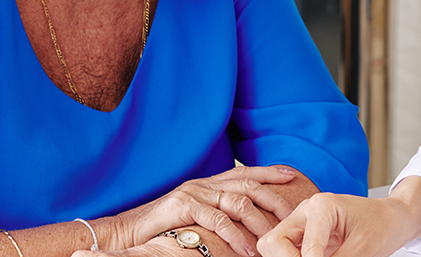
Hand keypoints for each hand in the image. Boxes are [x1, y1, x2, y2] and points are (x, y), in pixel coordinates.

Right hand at [101, 165, 297, 256]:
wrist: (126, 231)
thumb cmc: (163, 226)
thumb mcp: (194, 214)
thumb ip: (217, 211)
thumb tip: (244, 222)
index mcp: (209, 183)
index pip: (245, 172)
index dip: (270, 172)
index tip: (293, 175)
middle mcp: (205, 183)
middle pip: (248, 185)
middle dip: (274, 199)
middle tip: (293, 215)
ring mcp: (195, 193)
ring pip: (237, 202)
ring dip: (258, 222)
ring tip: (271, 239)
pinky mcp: (184, 207)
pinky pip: (217, 219)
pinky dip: (235, 235)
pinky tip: (246, 249)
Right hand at [256, 193, 408, 256]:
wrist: (392, 218)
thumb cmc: (382, 226)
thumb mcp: (362, 250)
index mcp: (321, 206)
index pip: (305, 246)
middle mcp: (305, 211)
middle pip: (272, 242)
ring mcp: (301, 223)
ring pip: (272, 246)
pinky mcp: (302, 235)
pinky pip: (284, 251)